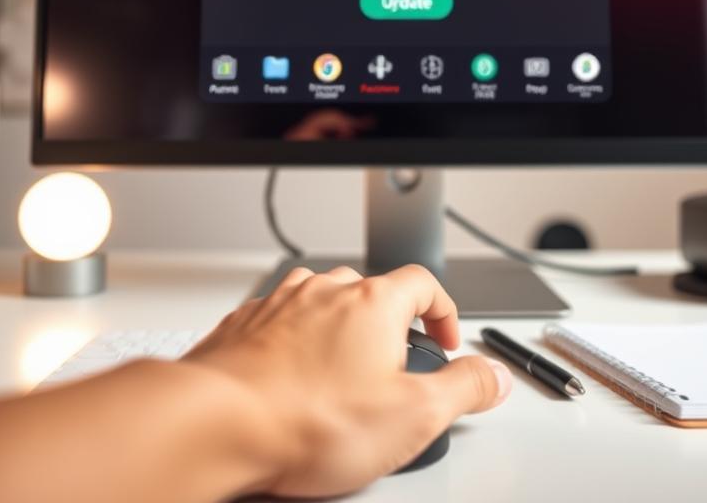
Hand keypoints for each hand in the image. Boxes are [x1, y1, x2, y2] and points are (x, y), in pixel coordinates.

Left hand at [184, 264, 511, 497]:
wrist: (215, 423)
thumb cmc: (306, 419)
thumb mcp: (413, 416)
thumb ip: (463, 389)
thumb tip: (491, 375)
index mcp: (372, 302)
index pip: (424, 284)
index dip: (444, 312)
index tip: (445, 341)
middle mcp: (324, 291)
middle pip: (372, 291)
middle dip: (390, 326)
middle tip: (395, 367)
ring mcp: (280, 305)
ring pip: (323, 304)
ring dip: (340, 332)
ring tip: (342, 376)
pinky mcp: (244, 327)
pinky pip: (282, 323)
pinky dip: (296, 344)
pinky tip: (294, 383)